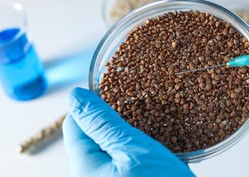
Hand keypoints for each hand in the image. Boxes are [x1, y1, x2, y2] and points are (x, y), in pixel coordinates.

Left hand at [62, 87, 194, 176]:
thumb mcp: (133, 150)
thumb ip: (102, 123)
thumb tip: (75, 96)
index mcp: (84, 169)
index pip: (76, 125)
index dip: (95, 105)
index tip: (117, 93)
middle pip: (94, 138)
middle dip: (116, 122)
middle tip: (141, 111)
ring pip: (112, 150)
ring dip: (131, 137)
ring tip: (153, 128)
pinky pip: (125, 163)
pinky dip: (138, 152)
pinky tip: (157, 151)